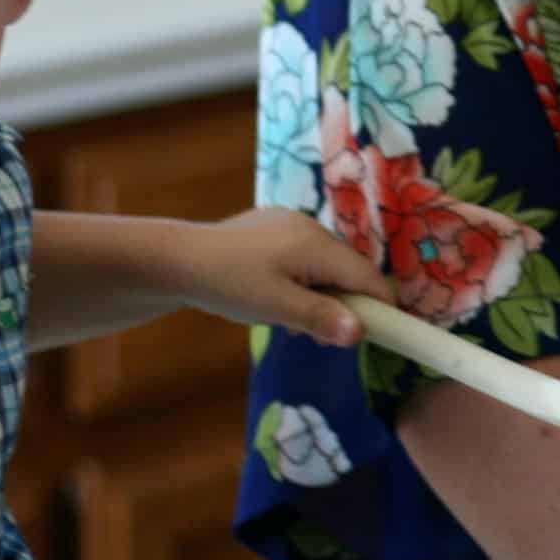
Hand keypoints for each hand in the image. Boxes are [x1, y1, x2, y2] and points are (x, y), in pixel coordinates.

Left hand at [170, 206, 401, 347]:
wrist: (176, 259)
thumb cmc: (228, 284)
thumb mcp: (275, 308)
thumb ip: (320, 319)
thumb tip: (362, 333)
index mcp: (317, 245)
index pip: (368, 276)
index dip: (381, 306)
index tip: (383, 335)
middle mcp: (310, 227)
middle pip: (348, 270)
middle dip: (345, 304)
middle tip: (320, 336)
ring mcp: (290, 223)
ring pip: (325, 265)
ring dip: (321, 295)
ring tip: (290, 321)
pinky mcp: (272, 227)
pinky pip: (304, 256)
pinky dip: (303, 280)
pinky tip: (276, 298)